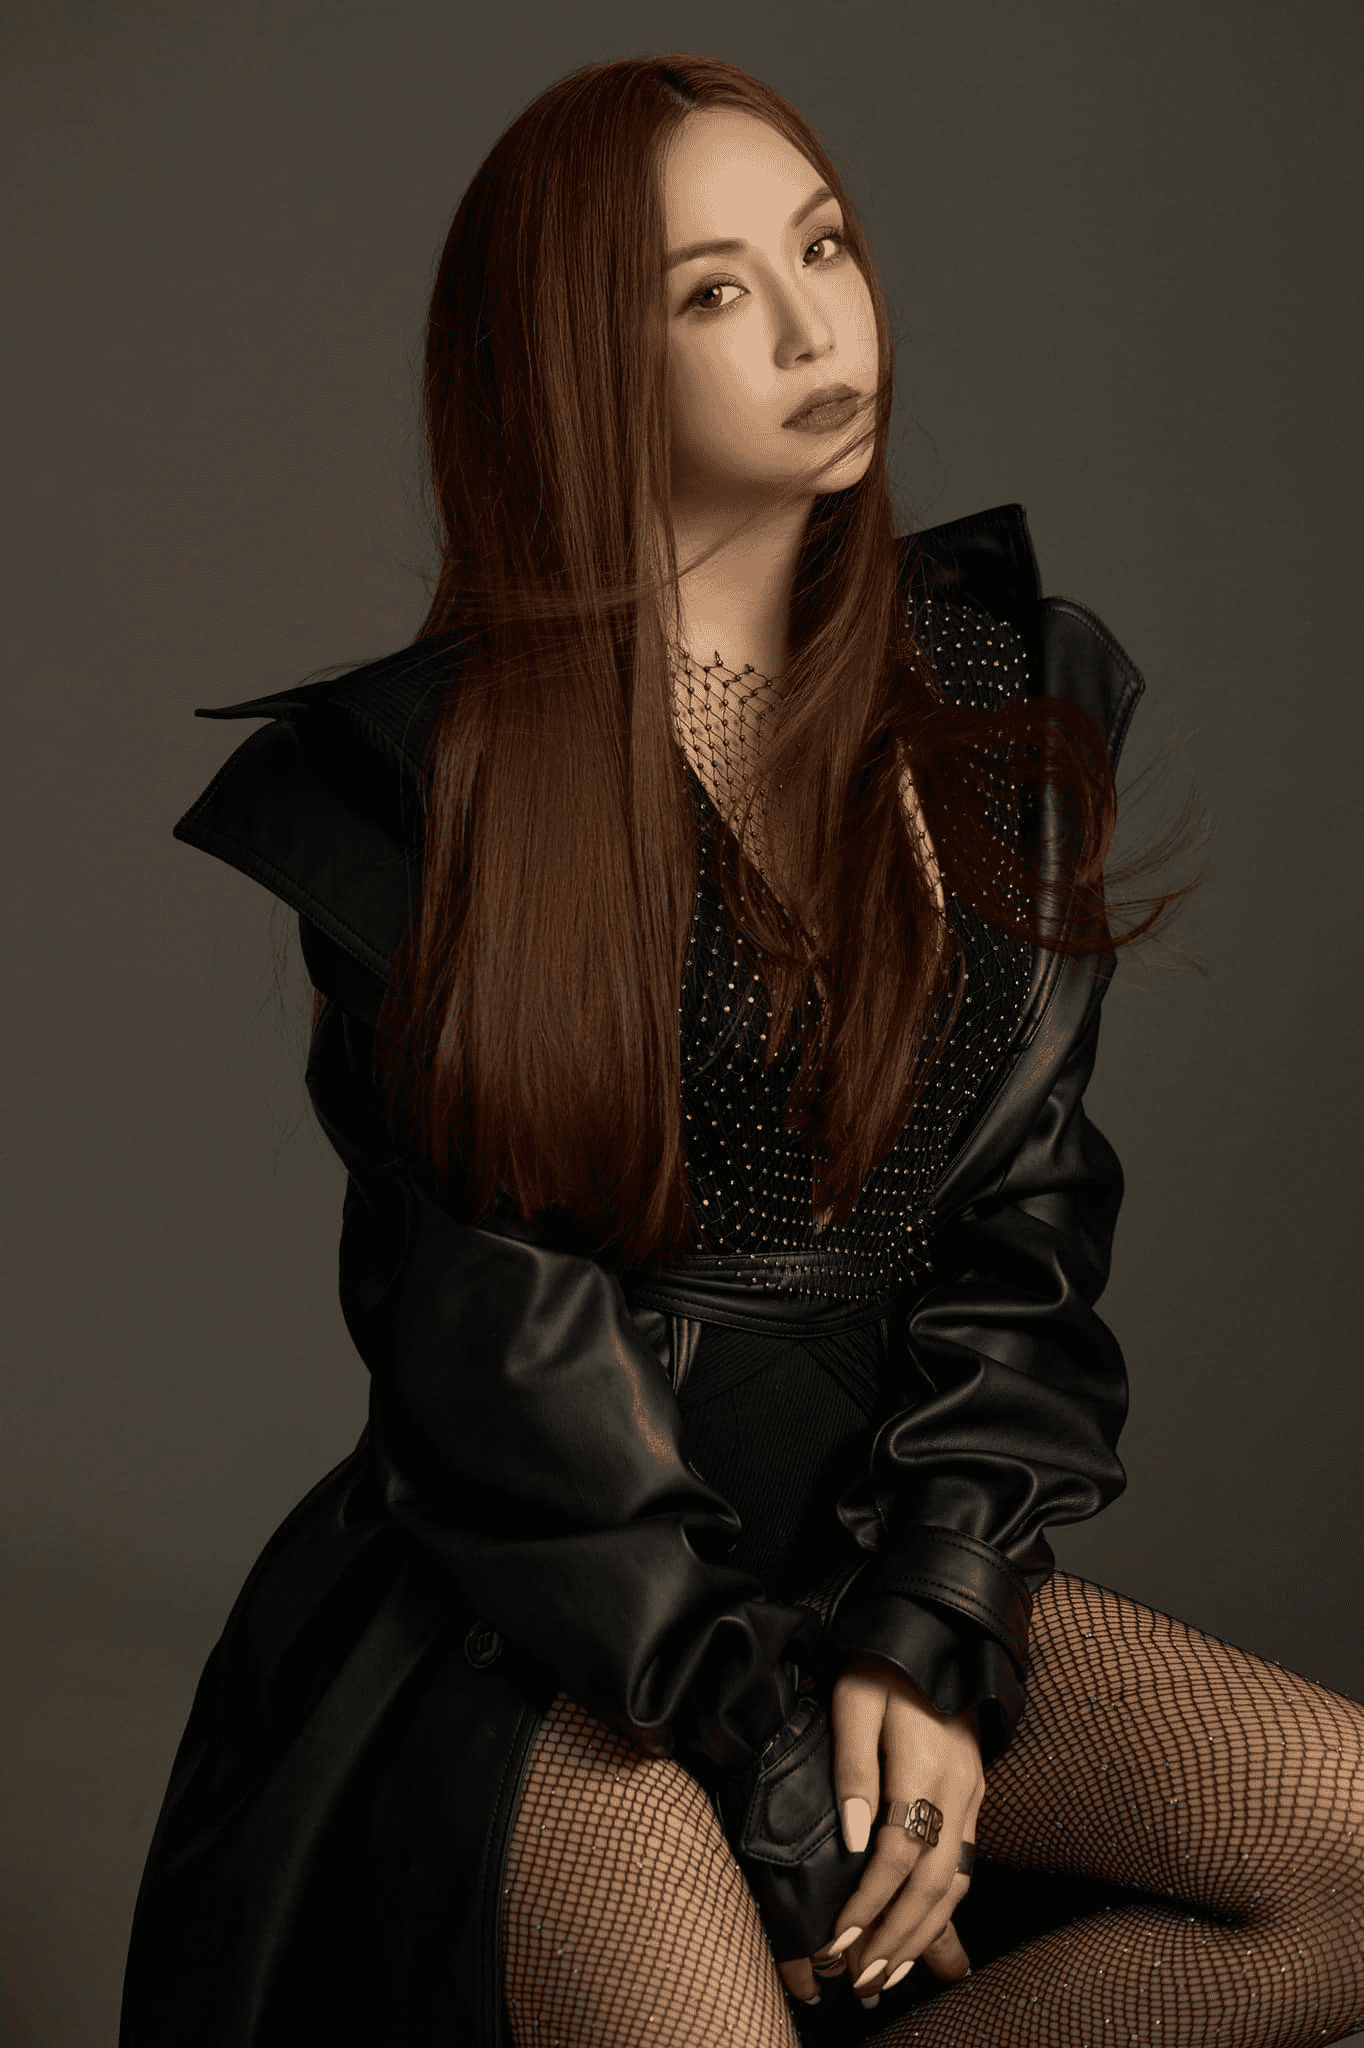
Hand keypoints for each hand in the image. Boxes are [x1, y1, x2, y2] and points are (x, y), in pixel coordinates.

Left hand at [777, 1655, 982, 2005]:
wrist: (939, 1633)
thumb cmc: (886, 1663)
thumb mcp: (855, 1699)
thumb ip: (853, 1768)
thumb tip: (856, 1842)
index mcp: (925, 1764)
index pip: (899, 1853)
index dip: (868, 1902)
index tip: (837, 1937)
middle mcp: (958, 1788)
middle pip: (933, 1883)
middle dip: (896, 1936)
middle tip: (860, 1979)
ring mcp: (973, 1795)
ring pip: (956, 1882)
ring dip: (923, 1934)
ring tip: (887, 1972)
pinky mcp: (975, 1796)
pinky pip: (965, 1866)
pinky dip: (945, 1910)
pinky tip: (924, 1934)